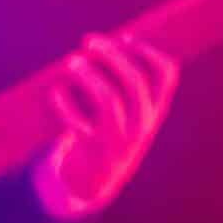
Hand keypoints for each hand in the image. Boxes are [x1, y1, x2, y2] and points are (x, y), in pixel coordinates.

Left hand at [32, 34, 179, 220]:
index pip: (166, 74)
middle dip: (111, 55)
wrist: (90, 185)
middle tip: (89, 42)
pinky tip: (55, 92)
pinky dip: (65, 104)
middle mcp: (142, 125)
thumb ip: (124, 86)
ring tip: (72, 62)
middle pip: (134, 81)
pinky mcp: (92, 152)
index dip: (147, 51)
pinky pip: (77, 122)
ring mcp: (119, 140)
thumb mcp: (127, 114)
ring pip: (108, 99)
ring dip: (89, 75)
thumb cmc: (105, 136)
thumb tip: (106, 45)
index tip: (125, 36)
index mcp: (155, 111)